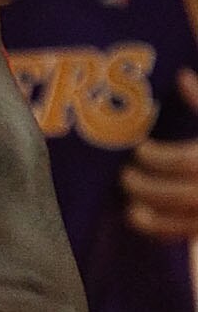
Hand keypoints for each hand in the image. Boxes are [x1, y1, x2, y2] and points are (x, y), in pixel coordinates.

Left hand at [124, 69, 197, 240]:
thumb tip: (181, 76)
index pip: (186, 162)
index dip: (158, 157)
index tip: (140, 149)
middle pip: (180, 194)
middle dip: (148, 186)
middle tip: (125, 175)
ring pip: (183, 223)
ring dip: (151, 216)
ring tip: (129, 205)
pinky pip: (185, 235)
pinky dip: (160, 231)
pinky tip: (139, 219)